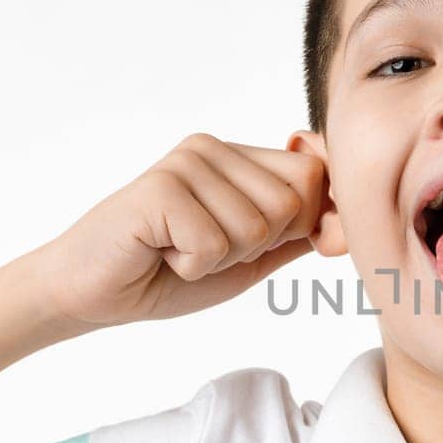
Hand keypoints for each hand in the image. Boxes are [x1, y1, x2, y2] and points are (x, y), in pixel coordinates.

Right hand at [27, 132, 328, 327]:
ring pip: (256, 228)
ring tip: (178, 250)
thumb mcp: (250, 256)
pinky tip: (159, 253)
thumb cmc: (167, 273)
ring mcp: (186, 162)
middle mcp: (214, 148)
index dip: (302, 225)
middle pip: (293, 204)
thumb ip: (298, 233)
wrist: (92, 293)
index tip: (252, 245)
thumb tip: (350, 220)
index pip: (315, 178)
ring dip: (219, 259)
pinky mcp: (160, 186)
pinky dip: (190, 266)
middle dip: (256, 247)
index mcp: (239, 157)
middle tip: (203, 249)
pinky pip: (213, 244)